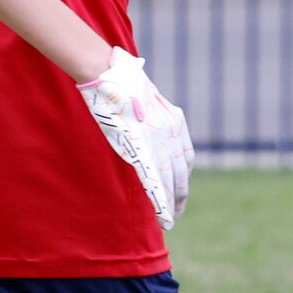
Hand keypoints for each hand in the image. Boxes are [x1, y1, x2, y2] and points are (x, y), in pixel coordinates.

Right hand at [76, 48, 193, 229]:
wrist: (108, 72)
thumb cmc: (118, 78)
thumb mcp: (141, 95)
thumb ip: (146, 112)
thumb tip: (138, 113)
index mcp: (173, 120)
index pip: (185, 155)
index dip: (183, 176)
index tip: (180, 191)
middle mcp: (172, 133)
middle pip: (180, 171)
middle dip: (179, 194)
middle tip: (176, 213)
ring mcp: (158, 141)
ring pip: (169, 179)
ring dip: (171, 202)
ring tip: (171, 220)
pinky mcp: (141, 148)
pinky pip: (154, 180)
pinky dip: (161, 200)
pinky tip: (165, 216)